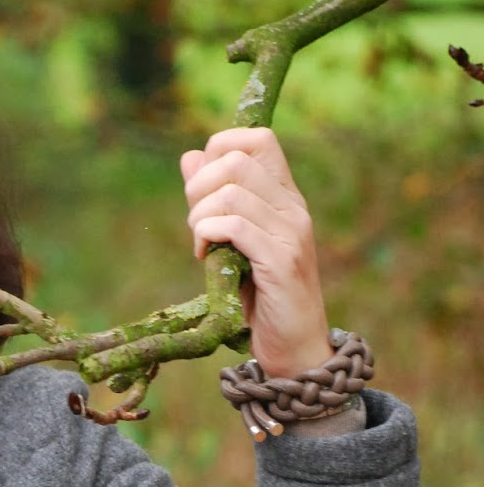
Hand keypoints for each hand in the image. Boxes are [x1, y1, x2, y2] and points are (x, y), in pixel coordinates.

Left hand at [180, 127, 329, 377]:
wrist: (295, 348)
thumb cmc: (261, 297)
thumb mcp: (233, 242)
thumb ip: (214, 199)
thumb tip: (190, 157)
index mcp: (285, 197)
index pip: (258, 139)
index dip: (219, 150)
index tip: (203, 189)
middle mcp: (293, 207)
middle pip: (237, 159)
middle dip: (199, 187)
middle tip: (196, 223)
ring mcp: (290, 232)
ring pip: (232, 192)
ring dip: (200, 215)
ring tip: (200, 243)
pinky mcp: (282, 261)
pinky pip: (236, 226)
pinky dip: (209, 234)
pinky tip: (205, 257)